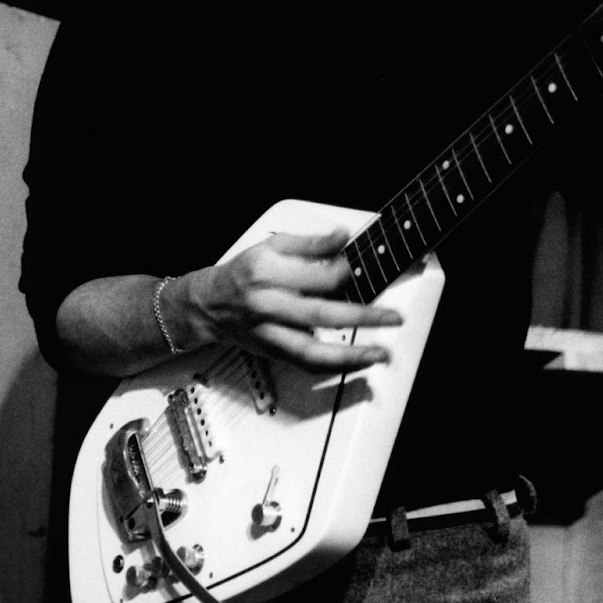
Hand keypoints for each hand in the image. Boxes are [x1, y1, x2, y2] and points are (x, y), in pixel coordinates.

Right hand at [179, 228, 402, 370]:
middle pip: (320, 314)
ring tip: (379, 354)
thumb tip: (343, 236)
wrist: (210, 305)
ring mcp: (270, 332)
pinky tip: (356, 363)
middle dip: (362, 317)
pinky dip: (333, 367)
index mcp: (268, 272)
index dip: (346, 274)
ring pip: (312, 351)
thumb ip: (310, 243)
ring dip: (350, 355)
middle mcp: (268, 304)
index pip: (316, 276)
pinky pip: (306, 364)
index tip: (365, 270)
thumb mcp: (273, 246)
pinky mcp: (272, 351)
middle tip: (392, 317)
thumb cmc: (243, 272)